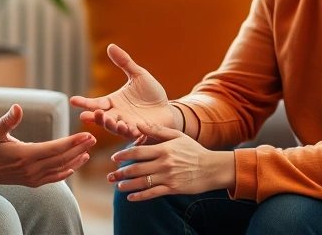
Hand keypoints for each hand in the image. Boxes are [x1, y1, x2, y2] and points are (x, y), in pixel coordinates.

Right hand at [0, 104, 95, 187]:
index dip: (72, 142)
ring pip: (60, 169)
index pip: (55, 149)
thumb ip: (8, 120)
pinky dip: (65, 172)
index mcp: (25, 155)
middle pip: (62, 159)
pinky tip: (74, 166)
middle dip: (79, 148)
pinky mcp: (32, 183)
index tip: (86, 134)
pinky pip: (53, 178)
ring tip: (88, 150)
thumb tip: (17, 107)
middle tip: (93, 138)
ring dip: (76, 160)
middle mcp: (31, 169)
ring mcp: (33, 178)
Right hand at [70, 44, 176, 140]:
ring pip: (113, 127)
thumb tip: (110, 46)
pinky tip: (124, 126)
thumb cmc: (152, 93)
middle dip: (94, 117)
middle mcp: (117, 115)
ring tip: (107, 119)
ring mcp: (127, 125)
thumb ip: (124, 62)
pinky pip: (130, 133)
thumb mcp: (138, 75)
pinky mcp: (139, 132)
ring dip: (108, 125)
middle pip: (101, 117)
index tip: (73, 100)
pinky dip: (126, 131)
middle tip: (86, 115)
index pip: (96, 102)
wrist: (168, 108)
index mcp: (113, 102)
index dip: (84, 103)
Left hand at [107, 123, 234, 201]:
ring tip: (118, 186)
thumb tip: (138, 124)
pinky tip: (130, 198)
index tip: (114, 158)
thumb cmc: (194, 150)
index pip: (138, 151)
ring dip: (127, 185)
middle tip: (110, 175)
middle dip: (121, 172)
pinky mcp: (173, 189)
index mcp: (164, 149)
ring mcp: (168, 177)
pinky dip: (140, 196)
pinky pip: (152, 193)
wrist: (212, 168)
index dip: (124, 155)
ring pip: (142, 182)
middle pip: (137, 168)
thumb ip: (157, 130)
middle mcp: (164, 163)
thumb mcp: (177, 136)